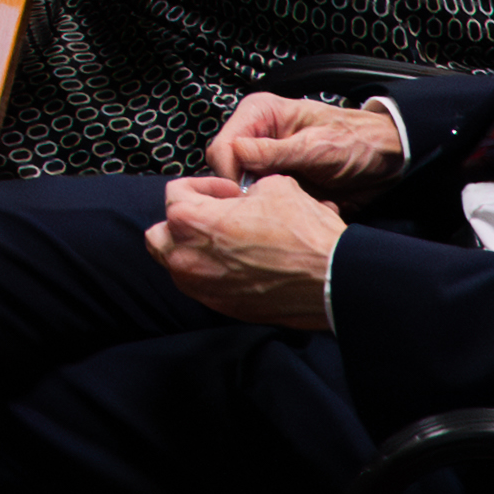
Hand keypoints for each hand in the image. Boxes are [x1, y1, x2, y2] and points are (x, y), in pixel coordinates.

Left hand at [147, 171, 345, 331]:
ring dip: (193, 249)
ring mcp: (201, 287)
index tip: (230, 193)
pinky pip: (201, 286)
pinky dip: (211, 273)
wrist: (333, 279)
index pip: (174, 193)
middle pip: (160, 234)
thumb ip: (246, 189)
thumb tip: (247, 196)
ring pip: (176, 264)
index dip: (205, 186)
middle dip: (182, 222)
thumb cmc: (303, 233)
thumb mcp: (274, 187)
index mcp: (190, 222)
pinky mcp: (222, 307)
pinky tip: (240, 264)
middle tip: (215, 216)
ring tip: (226, 241)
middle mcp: (186, 258)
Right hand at [205, 91, 406, 190]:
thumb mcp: (316, 146)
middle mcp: (258, 136)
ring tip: (295, 205)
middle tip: (274, 204)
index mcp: (260, 115)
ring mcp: (268, 161)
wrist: (388, 160)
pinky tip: (304, 207)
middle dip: (249, 193)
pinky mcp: (280, 181)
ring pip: (246, 190)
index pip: (222, 148)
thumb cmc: (357, 142)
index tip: (246, 198)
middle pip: (228, 170)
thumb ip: (274, 151)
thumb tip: (236, 152)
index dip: (229, 176)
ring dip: (268, 203)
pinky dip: (283, 209)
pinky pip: (267, 201)